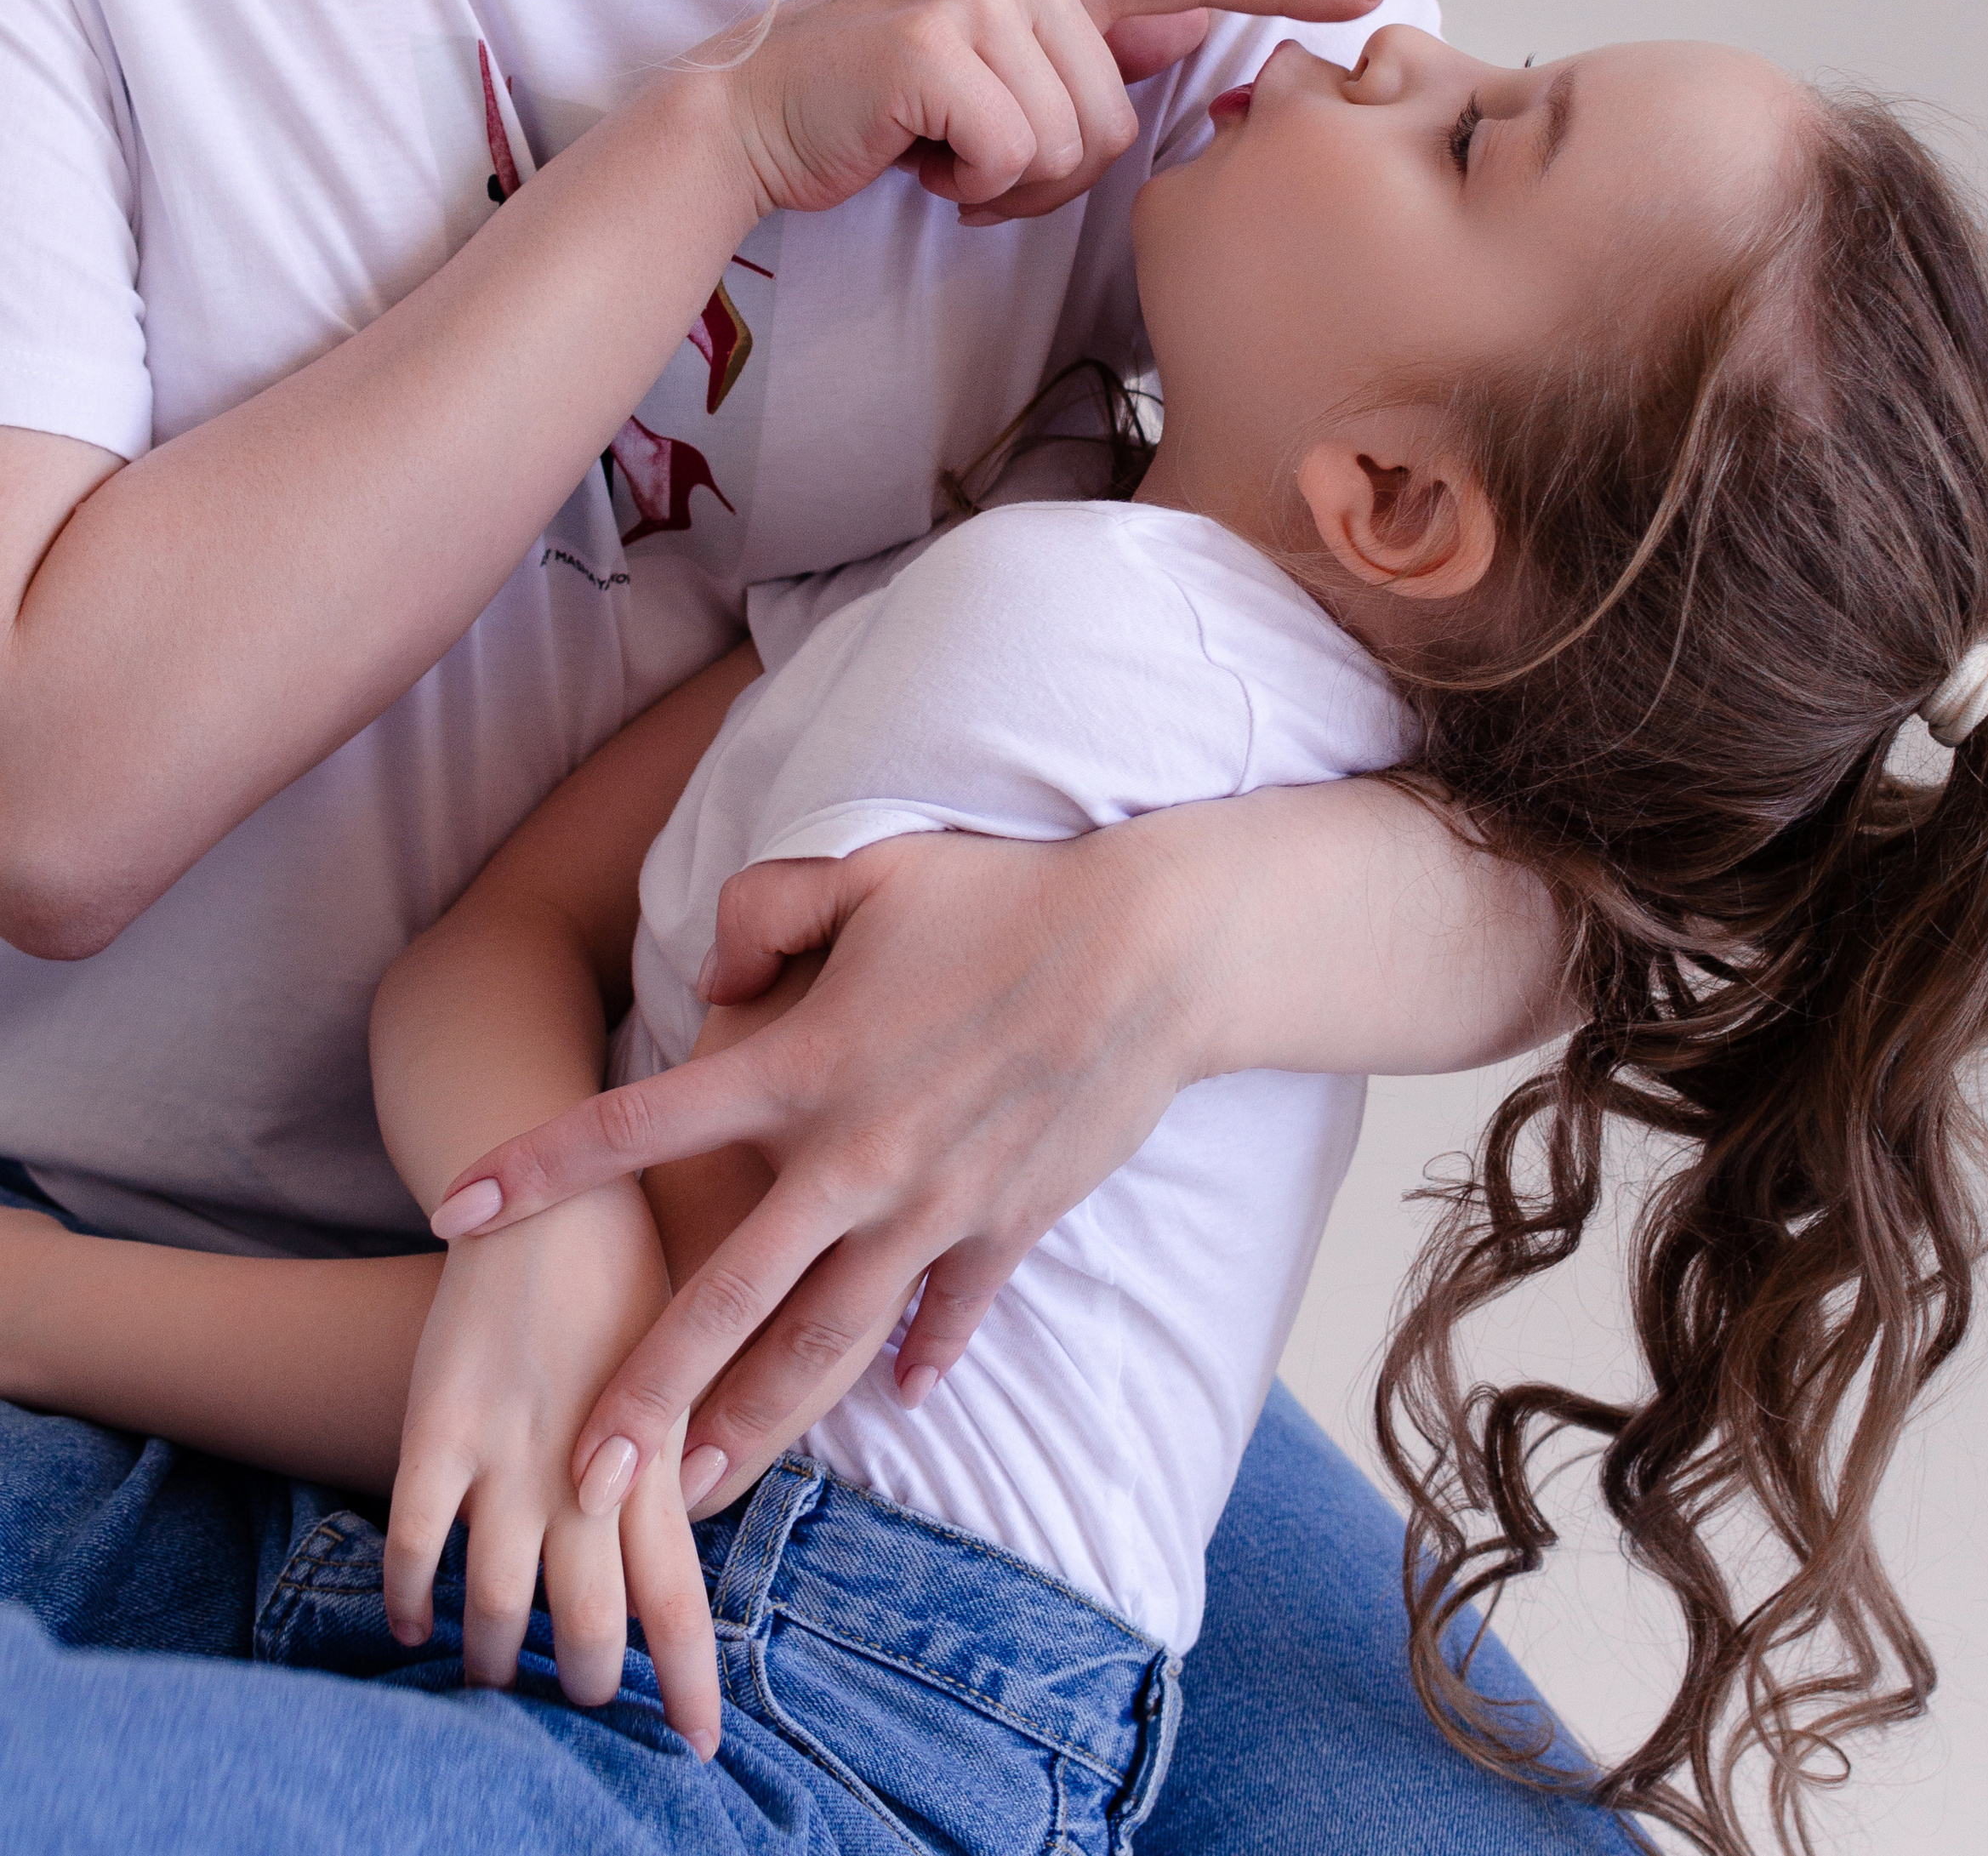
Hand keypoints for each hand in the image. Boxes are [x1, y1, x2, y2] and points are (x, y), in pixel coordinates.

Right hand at [383, 1181, 719, 1756]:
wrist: (564, 1182)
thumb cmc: (637, 1273)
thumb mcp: (688, 1363)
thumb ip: (681, 1458)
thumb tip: (685, 1541)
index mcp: (659, 1455)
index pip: (678, 1599)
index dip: (686, 1680)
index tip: (699, 1746)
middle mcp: (586, 1464)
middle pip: (588, 1622)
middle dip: (586, 1683)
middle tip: (585, 1708)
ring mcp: (510, 1445)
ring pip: (499, 1598)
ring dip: (496, 1657)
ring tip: (496, 1683)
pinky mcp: (441, 1417)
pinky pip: (416, 1532)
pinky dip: (409, 1591)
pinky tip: (409, 1625)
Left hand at [431, 822, 1202, 1507]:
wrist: (1154, 950)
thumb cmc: (1005, 894)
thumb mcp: (869, 870)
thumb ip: (763, 911)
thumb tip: (703, 969)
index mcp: (803, 1067)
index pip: (643, 1126)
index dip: (543, 1167)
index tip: (457, 1214)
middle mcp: (854, 1159)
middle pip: (727, 1301)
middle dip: (645, 1396)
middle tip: (580, 1480)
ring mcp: (933, 1208)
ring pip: (825, 1347)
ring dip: (754, 1426)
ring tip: (694, 1494)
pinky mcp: (1006, 1227)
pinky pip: (947, 1315)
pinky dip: (920, 1359)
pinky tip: (899, 1398)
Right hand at [712, 0, 1389, 227]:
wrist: (752, 118)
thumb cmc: (878, 105)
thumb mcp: (992, 64)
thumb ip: (1085, 48)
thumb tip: (1178, 36)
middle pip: (1122, 118)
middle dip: (1052, 170)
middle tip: (970, 156)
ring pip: (1075, 148)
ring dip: (1009, 184)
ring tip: (939, 153)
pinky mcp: (941, 51)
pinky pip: (1016, 159)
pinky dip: (970, 186)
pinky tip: (917, 161)